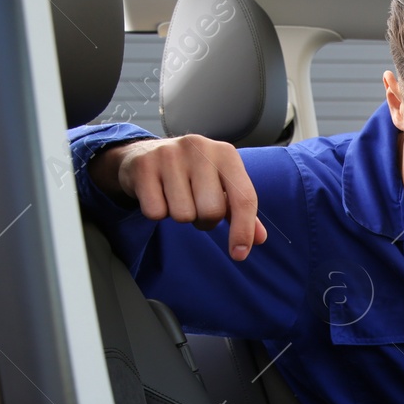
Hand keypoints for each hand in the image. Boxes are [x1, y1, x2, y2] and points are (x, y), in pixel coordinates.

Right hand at [90, 135, 267, 259]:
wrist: (146, 154)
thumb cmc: (192, 174)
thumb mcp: (221, 185)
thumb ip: (241, 211)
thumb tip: (260, 238)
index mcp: (226, 154)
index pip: (244, 198)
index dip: (243, 231)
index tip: (239, 254)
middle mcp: (199, 148)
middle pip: (211, 212)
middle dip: (205, 220)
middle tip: (196, 206)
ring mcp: (169, 155)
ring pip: (183, 214)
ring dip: (181, 216)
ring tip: (176, 198)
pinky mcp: (144, 166)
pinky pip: (156, 212)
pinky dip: (158, 212)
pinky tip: (159, 195)